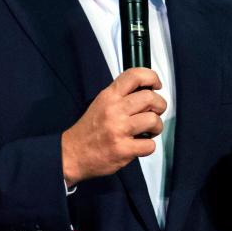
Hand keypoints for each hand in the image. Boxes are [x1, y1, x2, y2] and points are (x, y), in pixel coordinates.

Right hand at [61, 67, 166, 185]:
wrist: (72, 154)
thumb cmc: (89, 130)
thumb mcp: (101, 103)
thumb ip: (121, 96)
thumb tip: (148, 91)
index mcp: (109, 96)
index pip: (135, 75)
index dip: (152, 77)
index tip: (156, 86)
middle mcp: (114, 110)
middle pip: (151, 98)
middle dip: (160, 105)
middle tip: (155, 112)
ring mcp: (119, 130)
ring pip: (154, 120)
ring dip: (156, 127)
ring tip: (148, 131)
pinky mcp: (123, 150)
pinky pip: (150, 145)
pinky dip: (148, 146)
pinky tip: (139, 145)